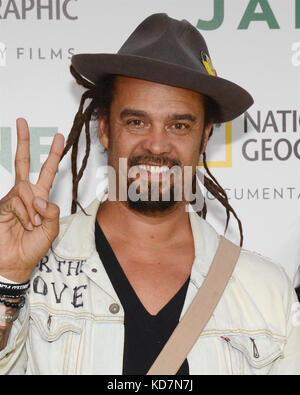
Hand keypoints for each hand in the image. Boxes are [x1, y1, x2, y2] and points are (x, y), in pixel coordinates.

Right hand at [0, 118, 64, 281]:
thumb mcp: (51, 230)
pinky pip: (18, 200)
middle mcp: (27, 195)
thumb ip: (52, 212)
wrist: (15, 262)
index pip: (48, 172)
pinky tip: (25, 225)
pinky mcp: (3, 204)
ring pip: (26, 189)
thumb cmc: (33, 247)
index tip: (59, 137)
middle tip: (22, 121)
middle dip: (24, 142)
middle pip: (24, 163)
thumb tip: (41, 197)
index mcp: (41, 199)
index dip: (54, 155)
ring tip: (33, 225)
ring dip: (33, 209)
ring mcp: (13, 198)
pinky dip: (26, 214)